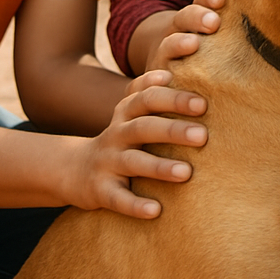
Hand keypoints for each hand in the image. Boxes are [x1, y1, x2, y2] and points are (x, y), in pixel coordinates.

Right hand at [65, 69, 208, 218]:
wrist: (75, 169)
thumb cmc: (123, 137)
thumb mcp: (134, 114)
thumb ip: (159, 93)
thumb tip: (194, 68)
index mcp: (127, 112)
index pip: (149, 97)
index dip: (174, 97)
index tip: (202, 102)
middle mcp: (117, 133)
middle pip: (144, 127)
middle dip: (173, 130)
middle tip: (204, 135)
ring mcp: (107, 162)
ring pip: (133, 162)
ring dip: (159, 167)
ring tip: (187, 173)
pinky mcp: (101, 190)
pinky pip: (118, 198)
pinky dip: (136, 204)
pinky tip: (156, 211)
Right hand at [144, 0, 225, 73]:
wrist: (165, 67)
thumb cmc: (206, 47)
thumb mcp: (217, 29)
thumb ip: (235, 17)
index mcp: (198, 14)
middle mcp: (179, 30)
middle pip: (185, 16)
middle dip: (198, 16)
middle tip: (214, 22)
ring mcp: (165, 53)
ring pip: (169, 44)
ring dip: (179, 43)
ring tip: (193, 44)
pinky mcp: (158, 78)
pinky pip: (155, 78)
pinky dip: (159, 78)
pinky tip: (167, 79)